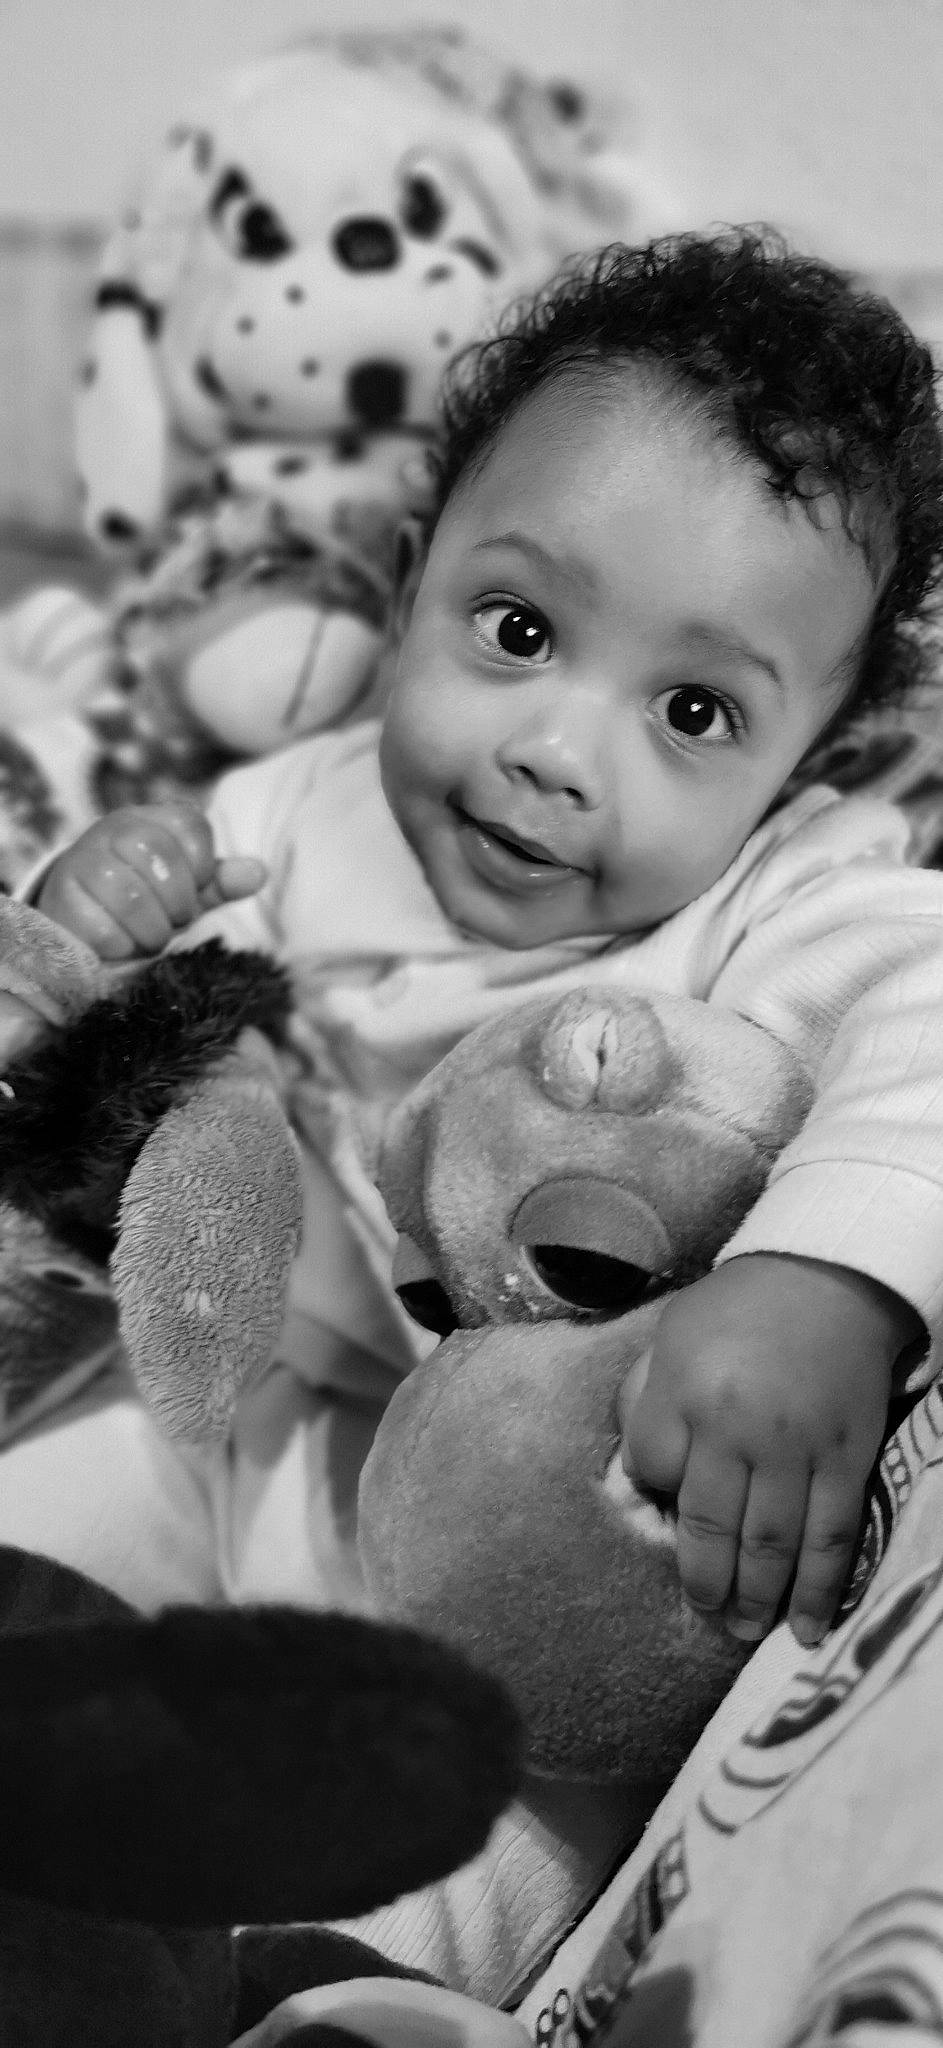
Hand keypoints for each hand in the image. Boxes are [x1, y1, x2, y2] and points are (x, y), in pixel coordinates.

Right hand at [36, 801, 266, 959]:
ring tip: (150, 936)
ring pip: (131, 895)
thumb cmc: (142, 902)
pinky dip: (122, 945)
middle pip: (158, 852)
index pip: (190, 824)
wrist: (80, 924)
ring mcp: (81, 859)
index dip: (202, 865)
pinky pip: (102, 927)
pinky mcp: (61, 896)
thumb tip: (259, 873)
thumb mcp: (185, 891)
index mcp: (148, 817)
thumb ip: (219, 881)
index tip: (195, 888)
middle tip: (175, 919)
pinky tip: (119, 943)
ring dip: (152, 929)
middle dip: (178, 899)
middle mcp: (110, 828)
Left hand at [619, 1253, 920, 1647]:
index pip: (651, 1468)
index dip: (653, 1492)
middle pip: (709, 1527)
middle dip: (703, 1582)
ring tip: (743, 1630)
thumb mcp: (671, 1334)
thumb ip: (647, 1398)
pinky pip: (832, 1538)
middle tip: (705, 1614)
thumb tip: (633, 1472)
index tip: (664, 1501)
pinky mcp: (848, 1461)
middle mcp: (736, 1427)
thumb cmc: (738, 1308)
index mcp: (684, 1390)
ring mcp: (796, 1449)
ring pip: (770, 1545)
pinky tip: (807, 1626)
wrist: (828, 1278)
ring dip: (755, 1599)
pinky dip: (820, 1591)